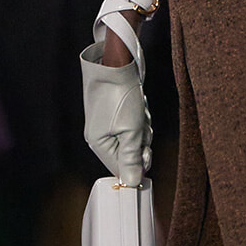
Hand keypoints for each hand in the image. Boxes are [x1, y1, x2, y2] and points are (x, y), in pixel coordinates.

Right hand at [81, 38, 151, 184]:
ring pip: (136, 138)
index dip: (137, 164)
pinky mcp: (117, 113)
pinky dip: (141, 117)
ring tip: (139, 112)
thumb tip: (132, 182)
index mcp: (99, 143)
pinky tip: (139, 106)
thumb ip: (131, 158)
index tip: (146, 153)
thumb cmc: (121, 96)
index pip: (119, 168)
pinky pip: (135, 125)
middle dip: (141, 141)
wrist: (116, 64)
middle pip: (130, 153)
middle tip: (141, 127)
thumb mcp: (131, 131)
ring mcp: (109, 124)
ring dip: (143, 127)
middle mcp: (101, 136)